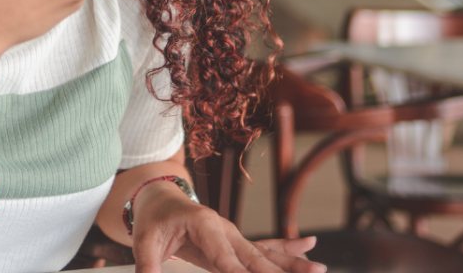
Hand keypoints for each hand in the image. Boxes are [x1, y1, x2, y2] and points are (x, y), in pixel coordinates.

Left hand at [131, 184, 324, 272]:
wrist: (160, 198)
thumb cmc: (153, 218)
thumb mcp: (143, 242)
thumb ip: (147, 267)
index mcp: (203, 224)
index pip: (225, 259)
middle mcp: (224, 228)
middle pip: (254, 256)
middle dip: (279, 272)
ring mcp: (232, 234)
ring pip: (265, 253)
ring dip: (292, 263)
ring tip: (318, 269)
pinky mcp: (235, 242)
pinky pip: (265, 247)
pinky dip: (287, 250)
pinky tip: (309, 247)